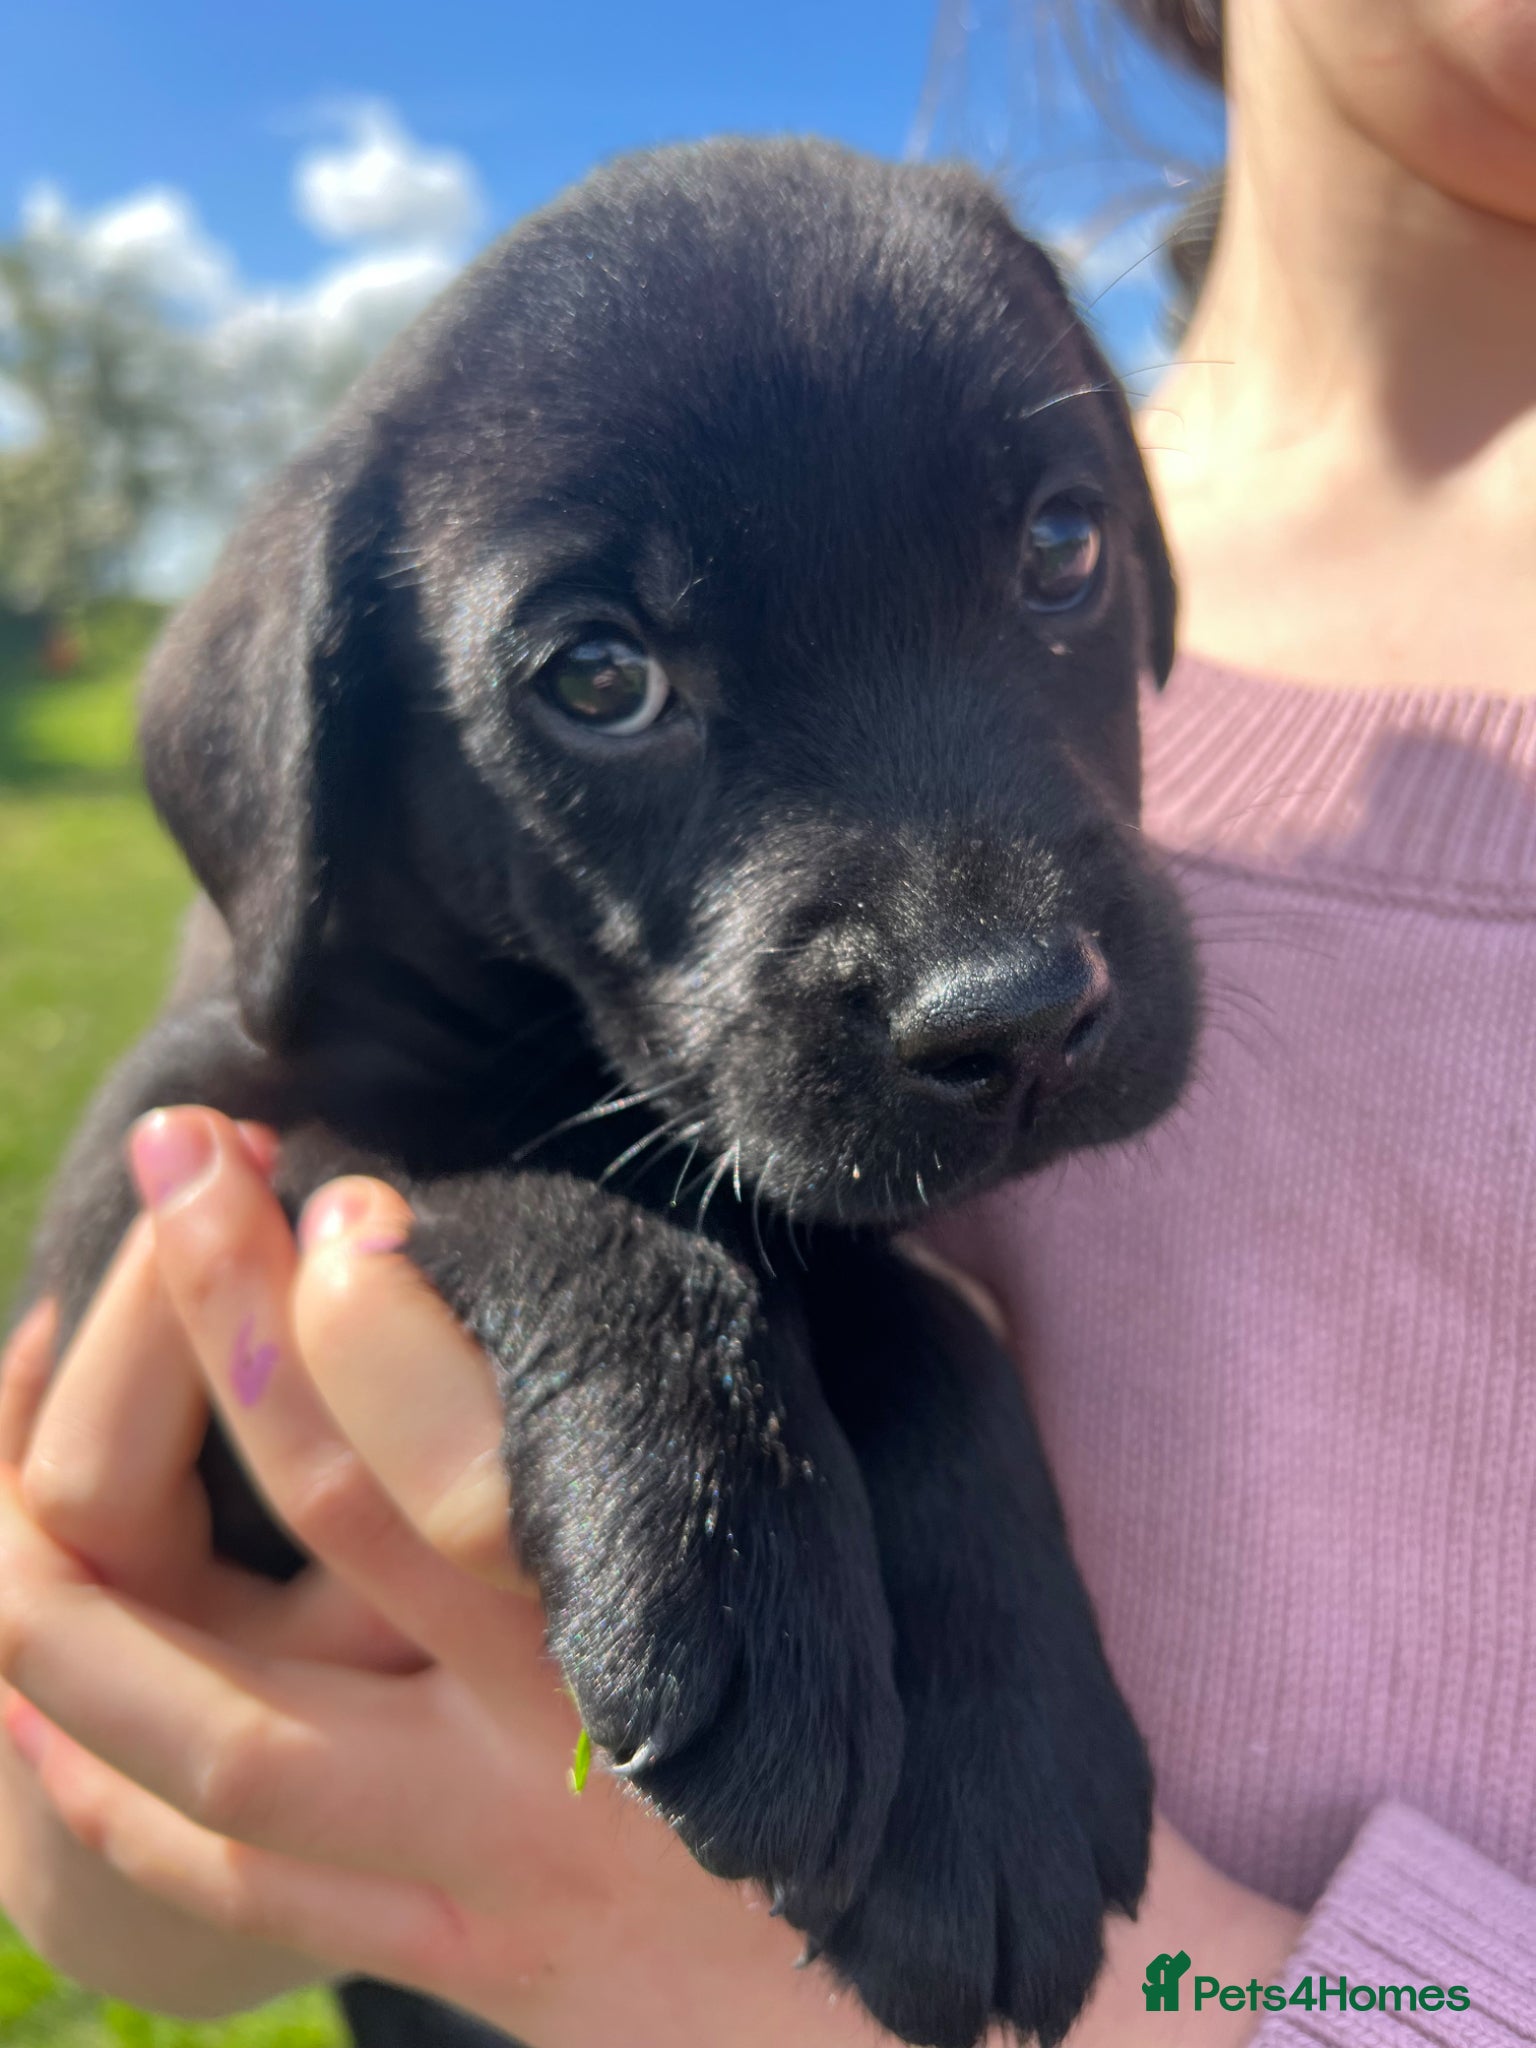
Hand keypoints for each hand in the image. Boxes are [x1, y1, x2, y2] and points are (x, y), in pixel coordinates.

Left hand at [0, 1110, 873, 2046]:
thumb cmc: (946, 1765)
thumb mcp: (941, 1565)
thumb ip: (888, 1406)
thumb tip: (894, 1249)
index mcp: (672, 1637)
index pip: (483, 1455)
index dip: (380, 1318)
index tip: (335, 1189)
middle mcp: (556, 1751)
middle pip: (338, 1520)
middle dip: (231, 1325)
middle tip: (181, 1160)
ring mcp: (477, 1865)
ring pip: (220, 1734)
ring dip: (84, 1591)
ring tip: (7, 1454)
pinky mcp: (448, 1953)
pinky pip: (230, 1884)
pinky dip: (101, 1784)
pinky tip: (19, 1690)